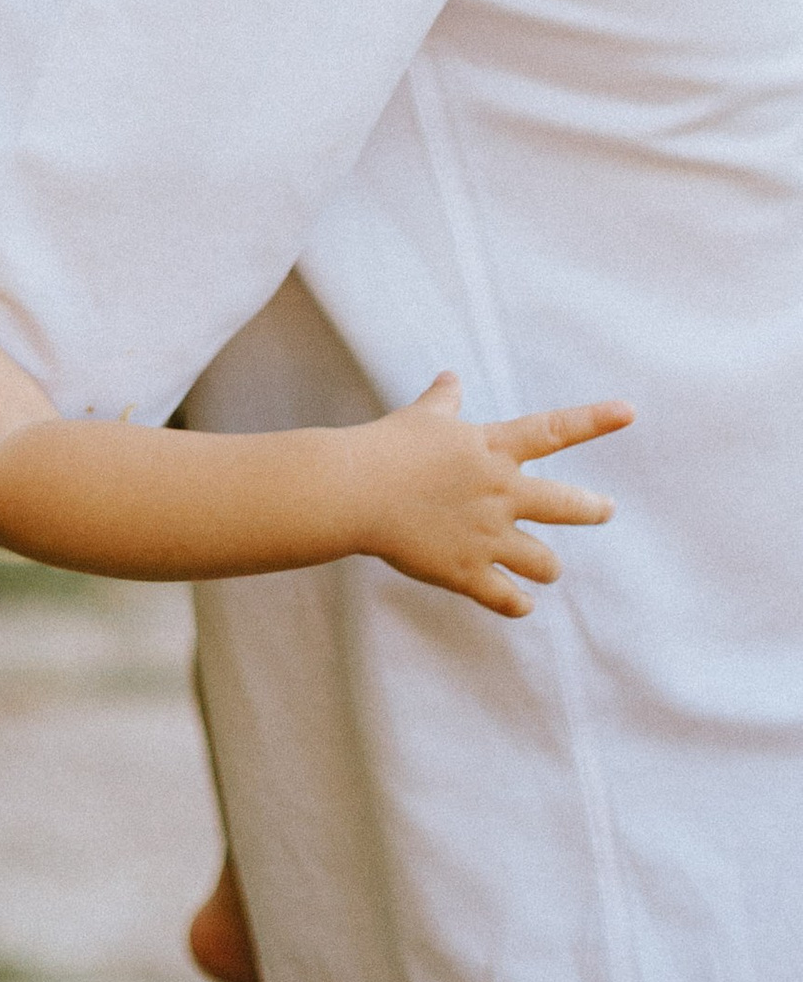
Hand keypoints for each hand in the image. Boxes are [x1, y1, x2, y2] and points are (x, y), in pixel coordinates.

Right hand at [359, 372, 632, 617]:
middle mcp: (500, 492)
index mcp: (492, 450)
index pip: (553, 430)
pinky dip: (517, 603)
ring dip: (546, 566)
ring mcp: (487, 536)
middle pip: (568, 505)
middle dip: (592, 508)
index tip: (629, 411)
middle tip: (603, 508)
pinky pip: (510, 599)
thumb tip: (451, 378)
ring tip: (544, 566)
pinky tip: (519, 602)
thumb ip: (443, 400)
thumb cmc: (386, 447)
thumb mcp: (421, 417)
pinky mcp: (467, 572)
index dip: (594, 420)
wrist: (352, 491)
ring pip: (545, 562)